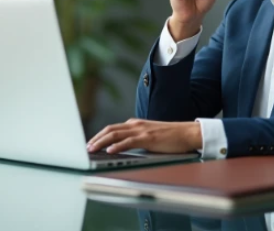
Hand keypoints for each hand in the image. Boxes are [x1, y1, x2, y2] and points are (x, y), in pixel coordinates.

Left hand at [87, 119, 202, 153]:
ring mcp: (142, 130)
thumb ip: (137, 139)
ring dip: (102, 141)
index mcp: (136, 124)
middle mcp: (136, 124)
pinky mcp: (148, 138)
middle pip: (110, 129)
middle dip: (96, 138)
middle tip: (86, 147)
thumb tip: (123, 148)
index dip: (99, 135)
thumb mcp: (150, 136)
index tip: (90, 143)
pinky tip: (110, 150)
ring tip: (92, 149)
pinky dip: (118, 145)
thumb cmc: (171, 137)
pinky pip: (129, 141)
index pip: (112, 128)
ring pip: (116, 134)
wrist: (187, 133)